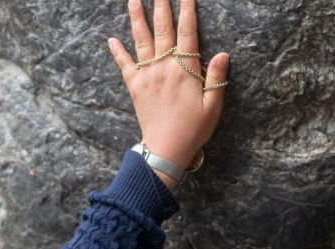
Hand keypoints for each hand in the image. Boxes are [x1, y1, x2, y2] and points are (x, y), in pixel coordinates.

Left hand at [108, 0, 228, 188]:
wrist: (166, 149)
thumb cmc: (193, 129)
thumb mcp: (213, 105)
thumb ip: (217, 78)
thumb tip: (224, 53)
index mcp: (185, 69)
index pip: (188, 32)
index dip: (187, 11)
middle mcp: (164, 67)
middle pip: (163, 30)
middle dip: (161, 6)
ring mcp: (147, 75)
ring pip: (141, 41)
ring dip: (137, 19)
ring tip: (134, 0)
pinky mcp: (135, 87)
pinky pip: (124, 65)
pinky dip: (118, 52)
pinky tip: (111, 39)